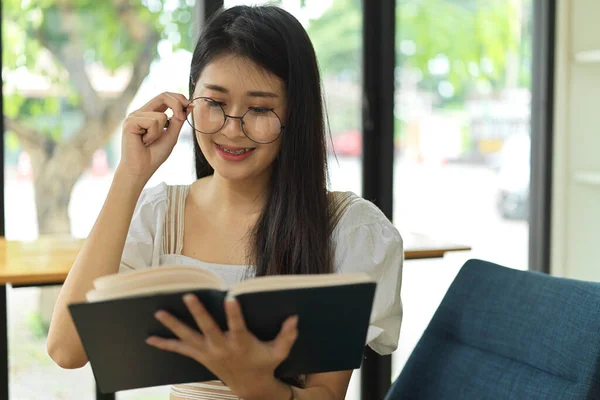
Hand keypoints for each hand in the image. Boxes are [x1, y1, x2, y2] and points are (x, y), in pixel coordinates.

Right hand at [117, 92, 192, 182]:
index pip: (165, 97)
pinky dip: (153, 135)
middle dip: (177, 104)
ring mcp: (134, 116)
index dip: (179, 98)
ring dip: (161, 132)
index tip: (190, 105)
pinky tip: (144, 141)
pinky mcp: (130, 122)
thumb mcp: (171, 135)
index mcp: (150, 114)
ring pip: (161, 116)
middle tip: (182, 117)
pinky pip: (153, 122)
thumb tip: (189, 105)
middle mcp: (141, 112)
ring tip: (149, 141)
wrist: (141, 169)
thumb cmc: (154, 155)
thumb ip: (178, 120)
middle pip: (163, 96)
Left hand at [146, 295, 298, 398]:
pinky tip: (150, 339)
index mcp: (241, 344)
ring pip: (188, 337)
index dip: (234, 313)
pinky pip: (180, 350)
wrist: (249, 387)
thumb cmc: (264, 364)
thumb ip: (287, 335)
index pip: (238, 326)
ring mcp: (208, 352)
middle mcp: (222, 348)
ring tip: (159, 312)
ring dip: (173, 325)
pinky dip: (165, 344)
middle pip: (207, 328)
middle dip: (197, 312)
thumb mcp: (279, 352)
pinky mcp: (201, 356)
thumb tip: (294, 318)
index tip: (231, 298)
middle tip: (188, 296)